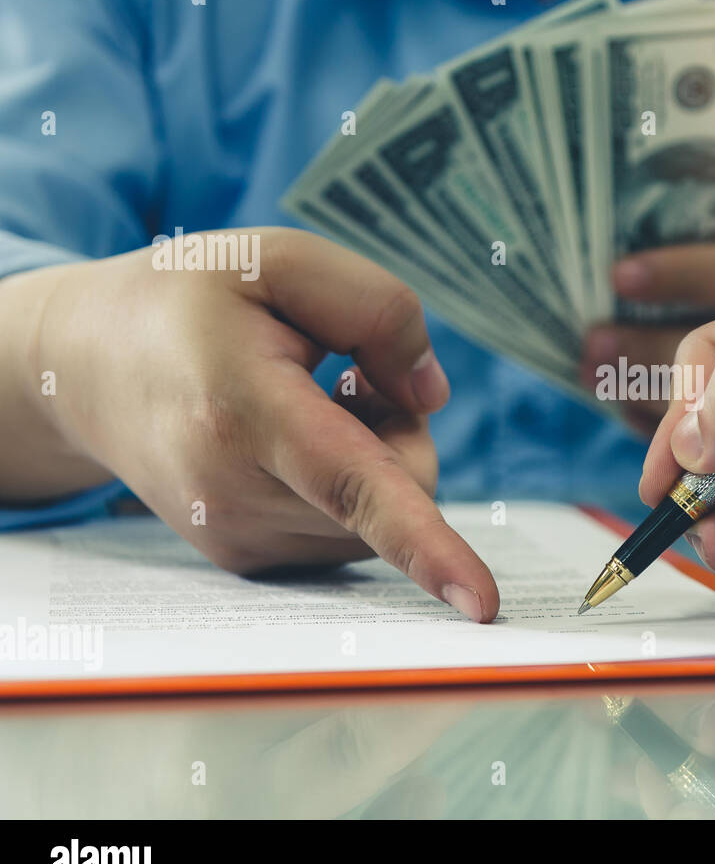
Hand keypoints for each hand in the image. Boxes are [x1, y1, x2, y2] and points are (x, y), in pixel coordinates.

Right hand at [27, 228, 496, 620]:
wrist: (85, 367)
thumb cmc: (192, 301)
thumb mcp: (282, 258)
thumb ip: (378, 310)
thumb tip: (431, 400)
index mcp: (245, 412)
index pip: (354, 487)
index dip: (427, 545)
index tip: (481, 604)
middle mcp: (237, 495)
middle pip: (402, 485)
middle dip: (400, 427)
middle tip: (341, 374)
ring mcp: (239, 539)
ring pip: (380, 515)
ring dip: (370, 455)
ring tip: (300, 404)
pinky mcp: (246, 559)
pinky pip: (348, 531)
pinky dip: (343, 486)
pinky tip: (288, 442)